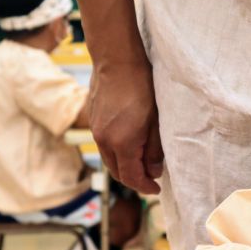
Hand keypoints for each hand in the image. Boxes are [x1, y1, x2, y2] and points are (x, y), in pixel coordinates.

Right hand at [89, 59, 163, 193]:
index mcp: (122, 143)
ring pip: (110, 160)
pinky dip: (118, 154)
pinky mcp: (93, 121)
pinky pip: (105, 146)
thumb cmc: (141, 87)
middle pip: (118, 173)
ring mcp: (96, 131)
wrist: (116, 60)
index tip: (157, 189)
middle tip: (152, 179)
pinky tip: (131, 146)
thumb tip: (154, 171)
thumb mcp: (156, 122)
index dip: (145, 187)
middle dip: (135, 180)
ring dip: (126, 167)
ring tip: (143, 164)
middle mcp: (104, 141)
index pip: (132, 177)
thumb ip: (155, 150)